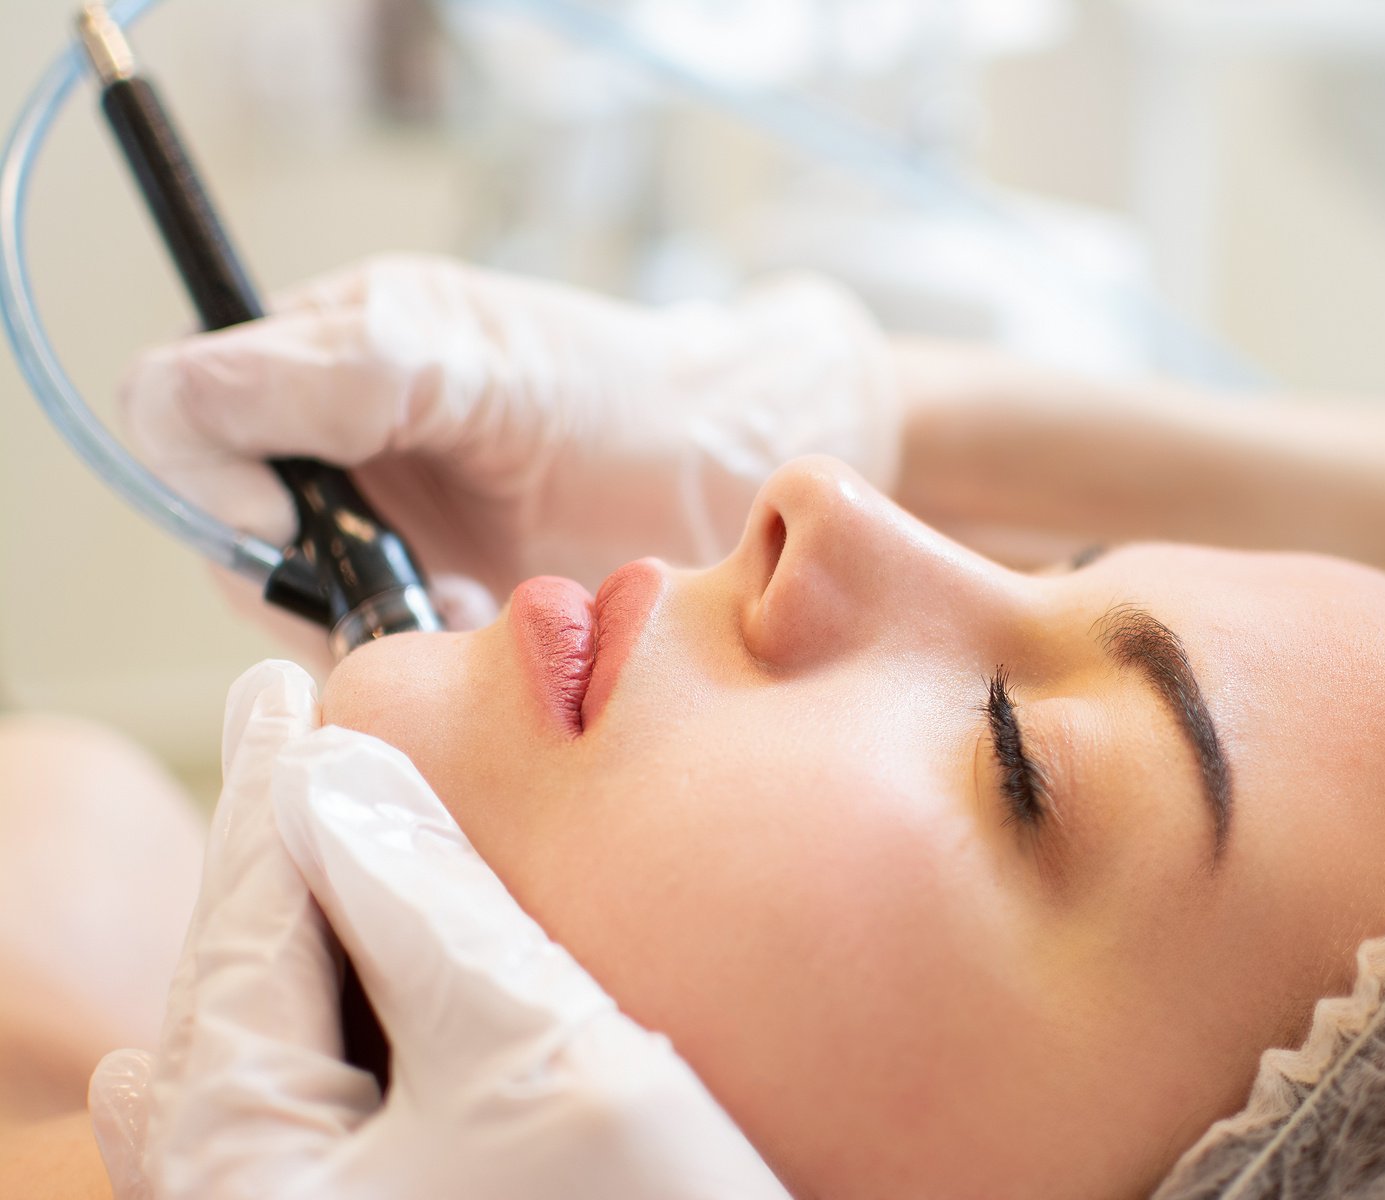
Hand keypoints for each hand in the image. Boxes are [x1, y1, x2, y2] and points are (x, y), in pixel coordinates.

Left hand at [88, 661, 789, 1199]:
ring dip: (306, 939)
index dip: (278, 785)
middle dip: (281, 857)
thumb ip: (428, 912)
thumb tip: (335, 785)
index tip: (283, 685)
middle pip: (247, 983)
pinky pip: (310, 1121)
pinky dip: (317, 1038)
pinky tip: (266, 1035)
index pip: (252, 917)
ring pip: (279, 1051)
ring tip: (290, 850)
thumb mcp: (541, 1060)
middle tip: (304, 739)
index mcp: (245, 1150)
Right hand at [119, 254, 898, 643]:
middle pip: (218, 520)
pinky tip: (474, 634)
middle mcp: (336, 428)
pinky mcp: (425, 585)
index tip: (296, 532)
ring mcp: (380, 513)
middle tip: (408, 588)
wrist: (733, 472)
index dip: (208, 482)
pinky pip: (358, 641)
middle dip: (297, 574)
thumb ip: (335, 369)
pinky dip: (403, 654)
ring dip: (357, 622)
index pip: (178, 412)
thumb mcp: (479, 367)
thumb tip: (183, 407)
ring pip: (284, 595)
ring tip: (460, 610)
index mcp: (332, 346)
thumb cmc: (630, 399)